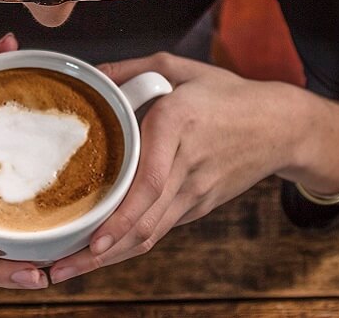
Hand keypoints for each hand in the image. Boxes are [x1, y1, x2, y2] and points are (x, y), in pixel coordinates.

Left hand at [48, 52, 299, 283]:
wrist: (281, 126)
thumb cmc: (228, 94)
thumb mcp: (181, 68)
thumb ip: (132, 69)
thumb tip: (90, 75)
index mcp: (178, 124)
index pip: (151, 182)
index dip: (121, 217)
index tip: (93, 239)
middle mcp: (186, 165)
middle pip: (145, 221)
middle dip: (99, 252)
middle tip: (57, 269)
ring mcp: (196, 192)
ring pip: (151, 234)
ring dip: (110, 257)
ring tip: (68, 270)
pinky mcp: (199, 205)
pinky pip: (160, 229)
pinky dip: (129, 244)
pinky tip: (101, 251)